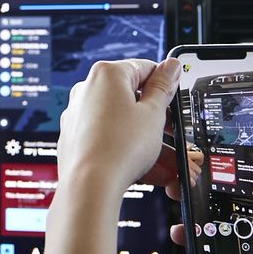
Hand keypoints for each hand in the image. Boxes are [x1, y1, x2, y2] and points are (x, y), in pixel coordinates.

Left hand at [57, 58, 181, 204]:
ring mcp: (79, 115)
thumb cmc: (119, 148)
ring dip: (150, 142)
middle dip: (159, 121)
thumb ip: (164, 87)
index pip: (144, 68)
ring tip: (171, 164)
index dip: (165, 85)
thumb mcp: (154, 114)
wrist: (90, 187)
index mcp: (107, 75)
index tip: (176, 98)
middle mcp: (87, 90)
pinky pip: (110, 140)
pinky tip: (151, 170)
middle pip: (133, 100)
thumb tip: (170, 66)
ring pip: (124, 124)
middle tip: (174, 134)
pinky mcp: (76, 139)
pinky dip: (130, 151)